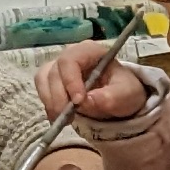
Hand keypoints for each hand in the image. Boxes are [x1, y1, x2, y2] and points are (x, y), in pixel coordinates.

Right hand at [36, 44, 152, 122]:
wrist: (119, 99)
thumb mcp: (127, 94)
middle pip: (54, 71)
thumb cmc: (124, 90)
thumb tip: (88, 101)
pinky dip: (48, 105)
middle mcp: (71, 55)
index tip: (78, 102)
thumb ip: (111, 97)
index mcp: (90, 51)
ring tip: (65, 119)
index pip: (70, 60)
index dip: (70, 80)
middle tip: (69, 116)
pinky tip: (59, 118)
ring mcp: (59, 67)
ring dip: (51, 101)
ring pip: (43, 80)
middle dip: (59, 96)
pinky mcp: (52, 81)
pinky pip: (42, 90)